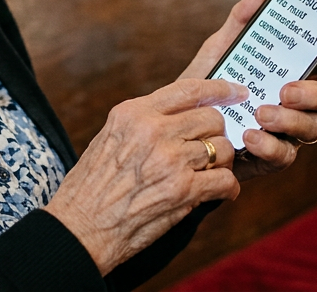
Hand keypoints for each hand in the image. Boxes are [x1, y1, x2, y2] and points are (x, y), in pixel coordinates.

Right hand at [43, 79, 247, 274]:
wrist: (80, 228)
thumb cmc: (91, 187)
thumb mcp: (110, 138)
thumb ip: (143, 122)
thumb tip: (181, 116)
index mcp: (133, 113)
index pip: (188, 89)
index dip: (219, 88)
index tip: (236, 92)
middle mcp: (152, 131)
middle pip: (211, 118)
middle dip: (216, 134)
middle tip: (210, 149)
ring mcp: (169, 160)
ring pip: (222, 149)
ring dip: (221, 164)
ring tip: (209, 174)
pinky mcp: (183, 190)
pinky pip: (225, 180)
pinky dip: (228, 188)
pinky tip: (219, 193)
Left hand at [178, 0, 316, 181]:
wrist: (178, 126)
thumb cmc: (207, 84)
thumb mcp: (220, 49)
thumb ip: (241, 21)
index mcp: (292, 72)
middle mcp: (298, 103)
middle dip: (315, 94)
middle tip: (287, 89)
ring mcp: (289, 132)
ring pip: (313, 128)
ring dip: (291, 120)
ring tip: (262, 113)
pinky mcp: (271, 158)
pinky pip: (285, 155)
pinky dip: (270, 146)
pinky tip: (250, 137)